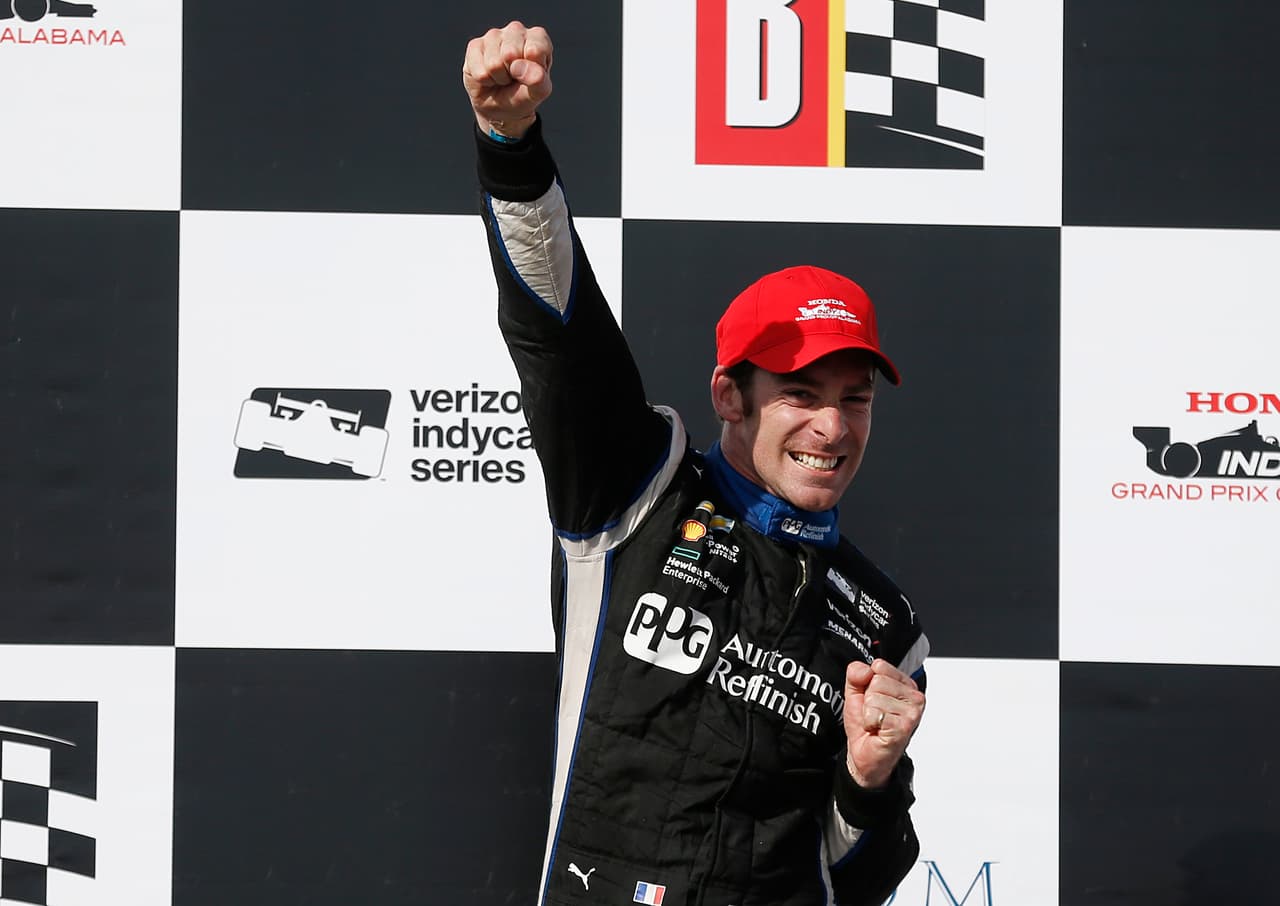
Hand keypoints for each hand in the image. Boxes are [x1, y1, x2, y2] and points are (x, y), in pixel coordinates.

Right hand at [462, 21, 553, 139]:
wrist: (500, 106)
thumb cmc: (523, 93)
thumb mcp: (538, 92)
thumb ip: (538, 81)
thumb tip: (519, 66)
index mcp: (537, 37)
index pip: (536, 49)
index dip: (532, 71)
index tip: (531, 75)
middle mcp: (516, 30)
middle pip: (511, 53)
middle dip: (512, 74)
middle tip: (514, 77)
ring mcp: (493, 35)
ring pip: (494, 63)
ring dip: (498, 78)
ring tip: (502, 77)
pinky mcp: (474, 45)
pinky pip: (479, 71)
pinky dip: (485, 81)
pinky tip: (488, 76)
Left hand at [842, 659, 924, 789]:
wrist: (864, 755)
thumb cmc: (865, 725)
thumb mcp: (856, 693)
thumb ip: (856, 674)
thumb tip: (866, 669)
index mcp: (905, 684)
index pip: (879, 666)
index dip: (867, 684)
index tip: (873, 699)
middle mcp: (914, 696)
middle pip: (877, 681)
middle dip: (868, 700)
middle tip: (875, 715)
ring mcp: (912, 712)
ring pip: (874, 697)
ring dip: (869, 714)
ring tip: (877, 724)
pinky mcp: (905, 726)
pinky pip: (875, 714)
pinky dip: (870, 724)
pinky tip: (878, 731)